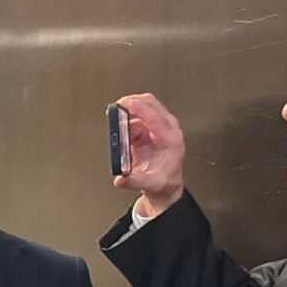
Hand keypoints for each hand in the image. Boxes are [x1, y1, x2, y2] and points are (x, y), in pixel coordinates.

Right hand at [111, 93, 185, 216]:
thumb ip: (133, 181)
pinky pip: (137, 119)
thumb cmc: (163, 181)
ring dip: (127, 116)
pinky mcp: (151, 129)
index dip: (138, 107)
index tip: (124, 104)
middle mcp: (167, 129)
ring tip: (118, 132)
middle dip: (131, 102)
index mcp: (171, 139)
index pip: (155, 116)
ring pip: (143, 108)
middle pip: (150, 103)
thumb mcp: (150, 184)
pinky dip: (126, 124)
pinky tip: (123, 137)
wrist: (166, 185)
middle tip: (116, 107)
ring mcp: (159, 127)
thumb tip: (120, 178)